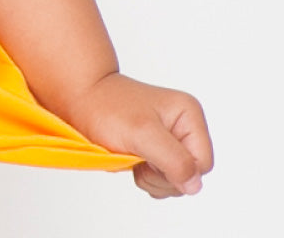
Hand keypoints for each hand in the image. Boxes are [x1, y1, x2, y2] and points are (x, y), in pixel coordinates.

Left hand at [63, 72, 212, 198]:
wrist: (80, 98)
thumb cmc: (105, 108)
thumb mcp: (141, 134)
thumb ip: (173, 159)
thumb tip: (195, 185)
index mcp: (189, 114)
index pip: (202, 164)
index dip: (176, 170)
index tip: (149, 156)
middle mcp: (184, 125)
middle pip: (191, 175)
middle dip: (162, 176)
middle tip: (136, 155)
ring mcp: (171, 137)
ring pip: (177, 180)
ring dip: (152, 178)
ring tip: (131, 154)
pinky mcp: (157, 148)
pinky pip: (163, 179)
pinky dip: (146, 177)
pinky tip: (131, 159)